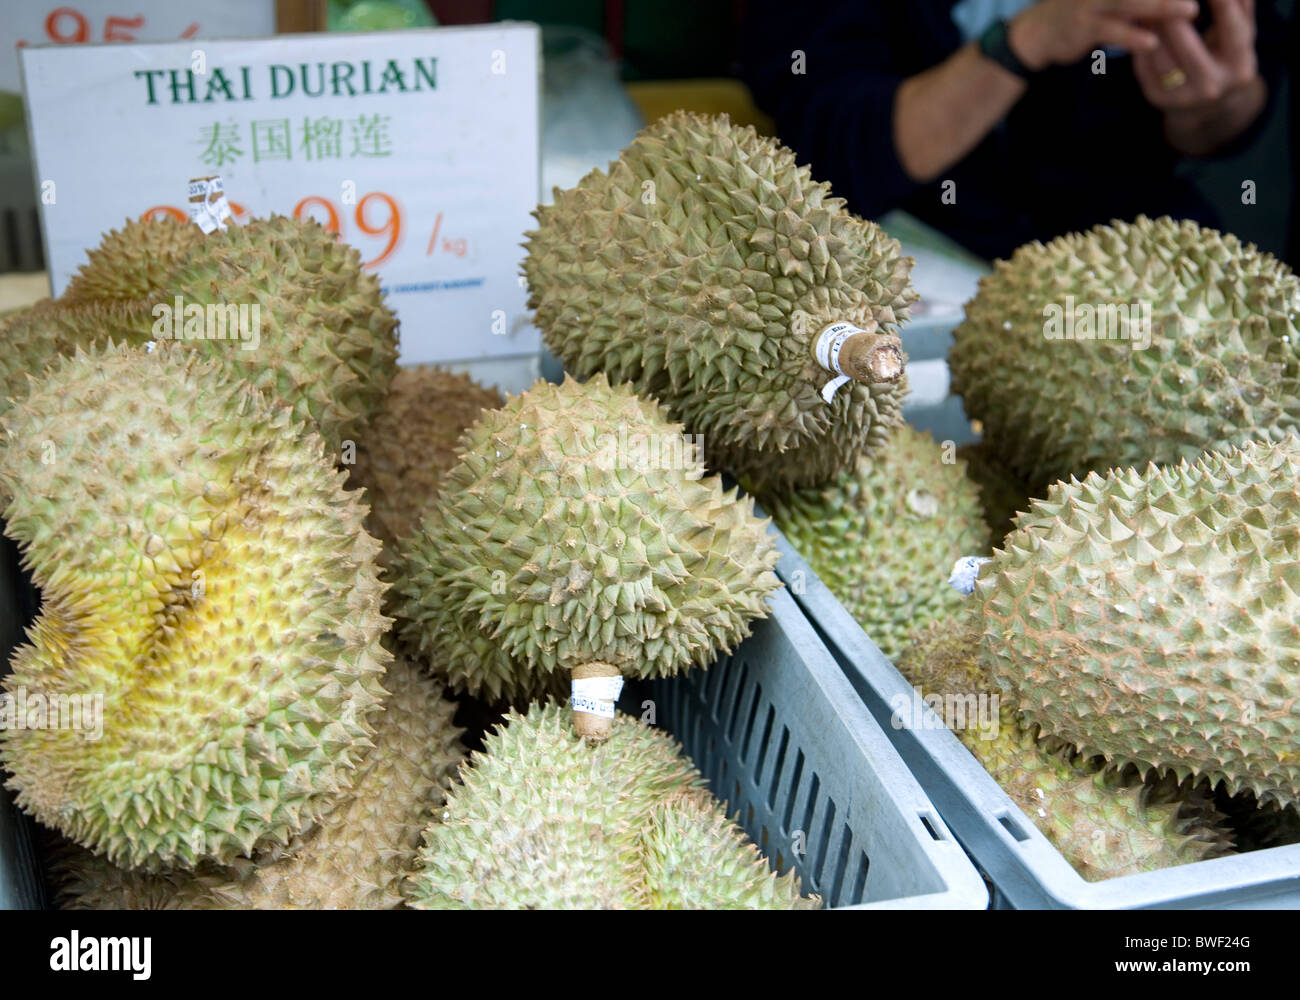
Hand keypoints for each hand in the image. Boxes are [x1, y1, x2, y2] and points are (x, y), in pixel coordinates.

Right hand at [1007, 0, 1197, 70]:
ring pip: (1133, 2)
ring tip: (1191, 11)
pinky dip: (1132, 35)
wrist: (1040, 31)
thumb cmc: (1086, 11)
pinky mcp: (1082, 26)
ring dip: (1162, 6)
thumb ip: (1144, 0)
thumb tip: (1180, 2)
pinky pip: (1111, 30)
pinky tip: (1152, 42)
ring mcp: (1093, 3)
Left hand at [1132, 0, 1266, 154]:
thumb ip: (1240, 9)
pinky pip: (1144, 65)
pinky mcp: (1157, 98)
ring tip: (1146, 6)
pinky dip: (1138, 42)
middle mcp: (1211, 86)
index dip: (1223, 3)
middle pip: (1187, 45)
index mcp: (1239, 67)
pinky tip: (1135, 23)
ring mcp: (1182, 96)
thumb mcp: (1240, 36)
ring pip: (1160, 55)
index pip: (1232, 30)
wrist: (1206, 107)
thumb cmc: (1225, 57)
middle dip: (1174, 14)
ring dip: (1151, 25)